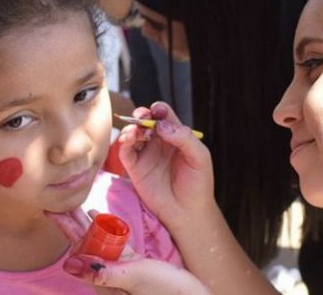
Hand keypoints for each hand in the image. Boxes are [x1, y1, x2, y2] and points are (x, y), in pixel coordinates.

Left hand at [46, 209, 209, 294]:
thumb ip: (104, 272)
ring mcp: (120, 270)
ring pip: (97, 242)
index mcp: (104, 282)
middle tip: (56, 203)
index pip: (78, 251)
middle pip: (84, 245)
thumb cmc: (168, 294)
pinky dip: (104, 228)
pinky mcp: (134, 265)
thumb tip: (70, 265)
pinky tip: (97, 216)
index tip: (51, 210)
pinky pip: (113, 244)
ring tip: (72, 207)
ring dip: (84, 224)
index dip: (65, 229)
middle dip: (70, 224)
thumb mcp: (135, 279)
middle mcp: (108, 277)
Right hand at [117, 102, 214, 230]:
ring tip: (134, 132)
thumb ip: (184, 138)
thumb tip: (161, 126)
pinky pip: (125, 151)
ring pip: (133, 133)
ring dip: (131, 128)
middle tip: (141, 117)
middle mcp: (159, 142)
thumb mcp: (199, 157)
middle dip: (141, 115)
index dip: (159, 110)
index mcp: (176, 136)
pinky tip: (127, 140)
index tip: (157, 111)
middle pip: (145, 121)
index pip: (164, 116)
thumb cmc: (198, 184)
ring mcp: (146, 154)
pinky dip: (123, 142)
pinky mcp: (135, 168)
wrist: (188, 212)